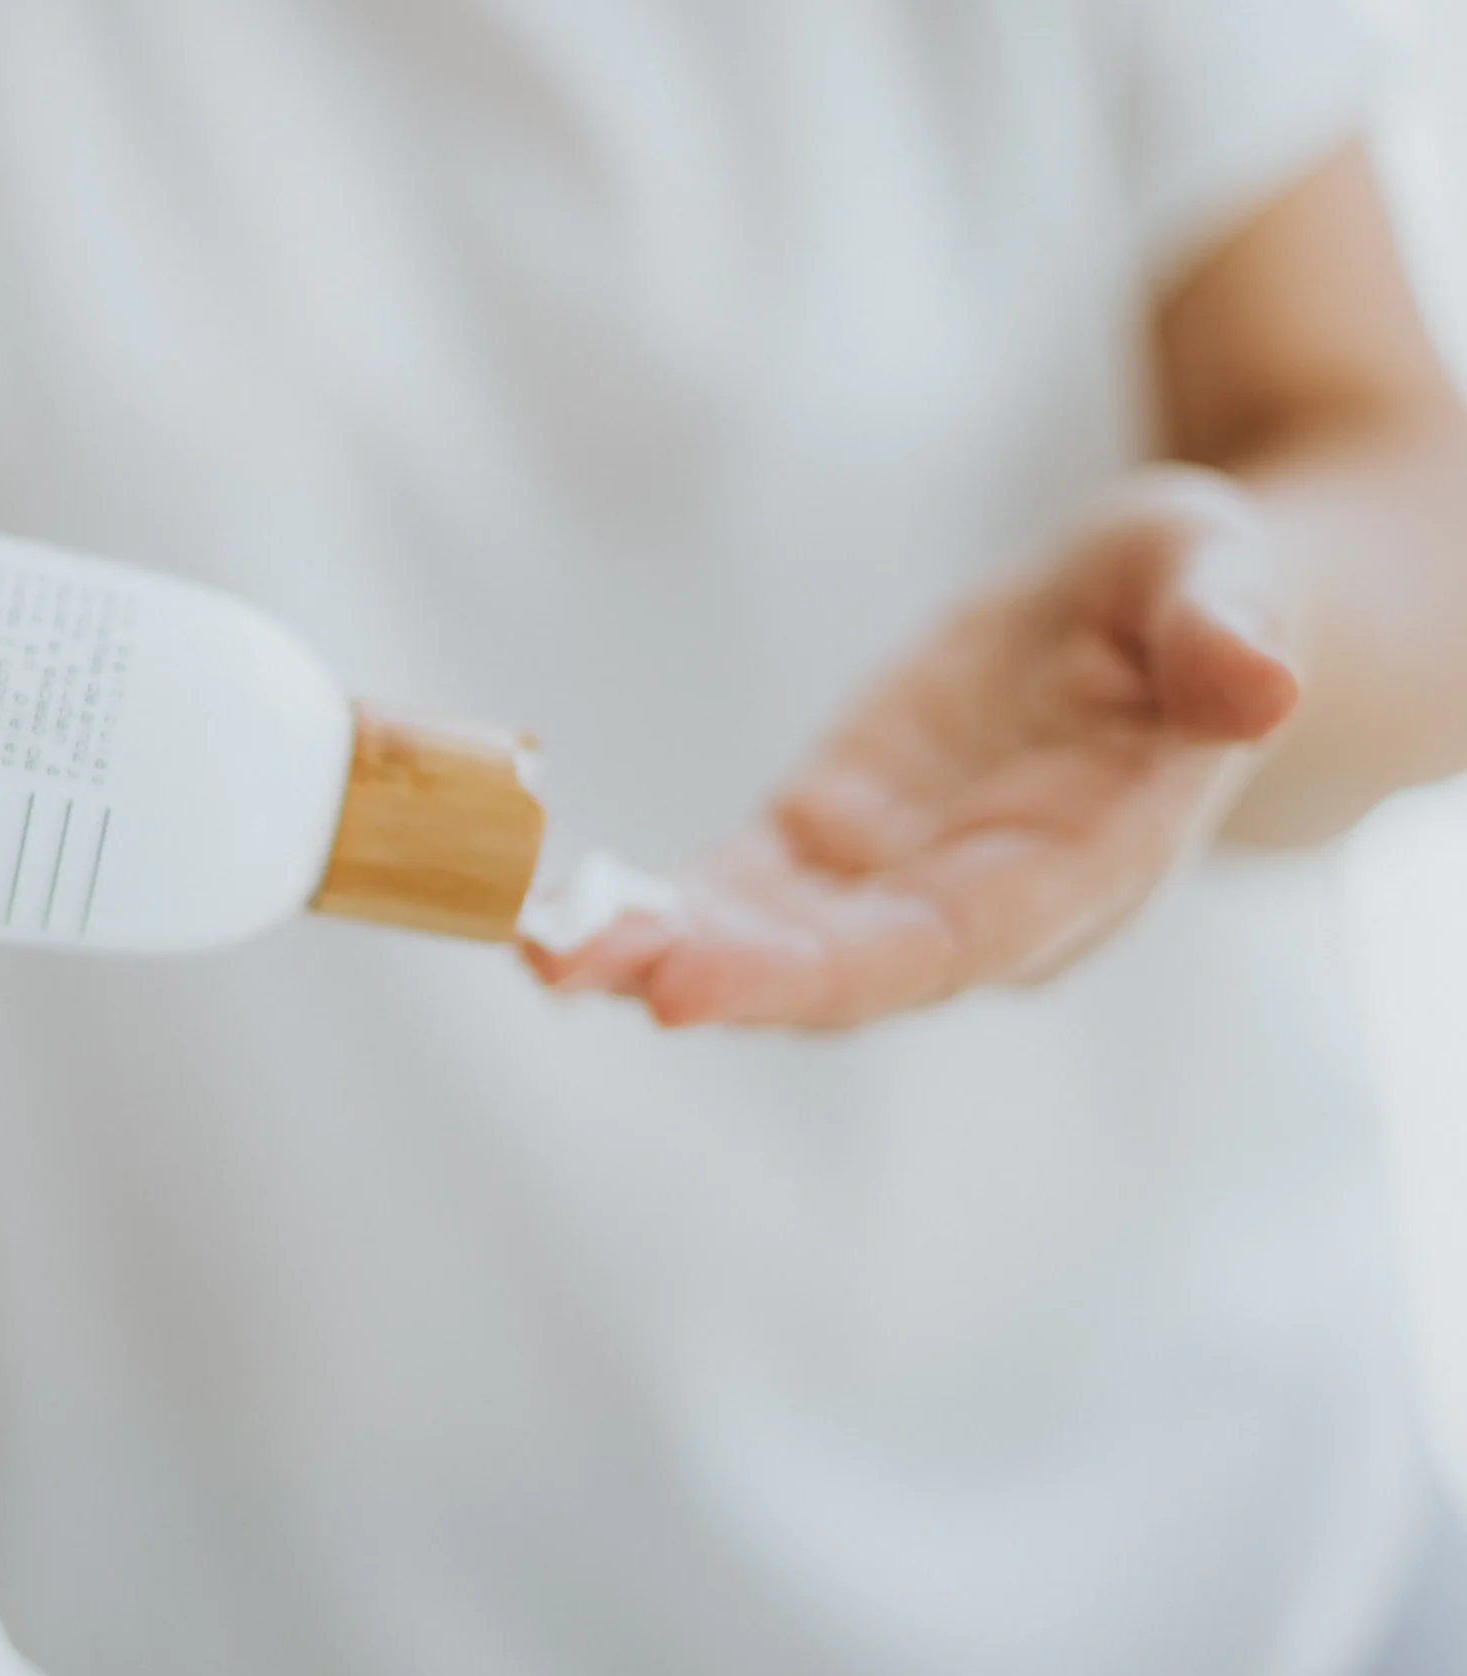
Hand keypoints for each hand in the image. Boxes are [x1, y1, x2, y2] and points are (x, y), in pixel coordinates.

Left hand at [525, 469, 1302, 1028]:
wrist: (1162, 623)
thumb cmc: (1197, 597)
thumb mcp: (1221, 572)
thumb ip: (1228, 630)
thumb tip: (1259, 686)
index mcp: (1087, 861)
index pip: (949, 943)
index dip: (824, 972)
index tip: (700, 980)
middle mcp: (982, 907)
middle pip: (838, 972)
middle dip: (710, 974)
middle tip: (581, 964)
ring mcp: (895, 887)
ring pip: (771, 950)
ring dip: (656, 955)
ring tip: (541, 952)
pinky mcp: (829, 847)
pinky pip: (731, 897)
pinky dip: (649, 911)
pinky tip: (555, 920)